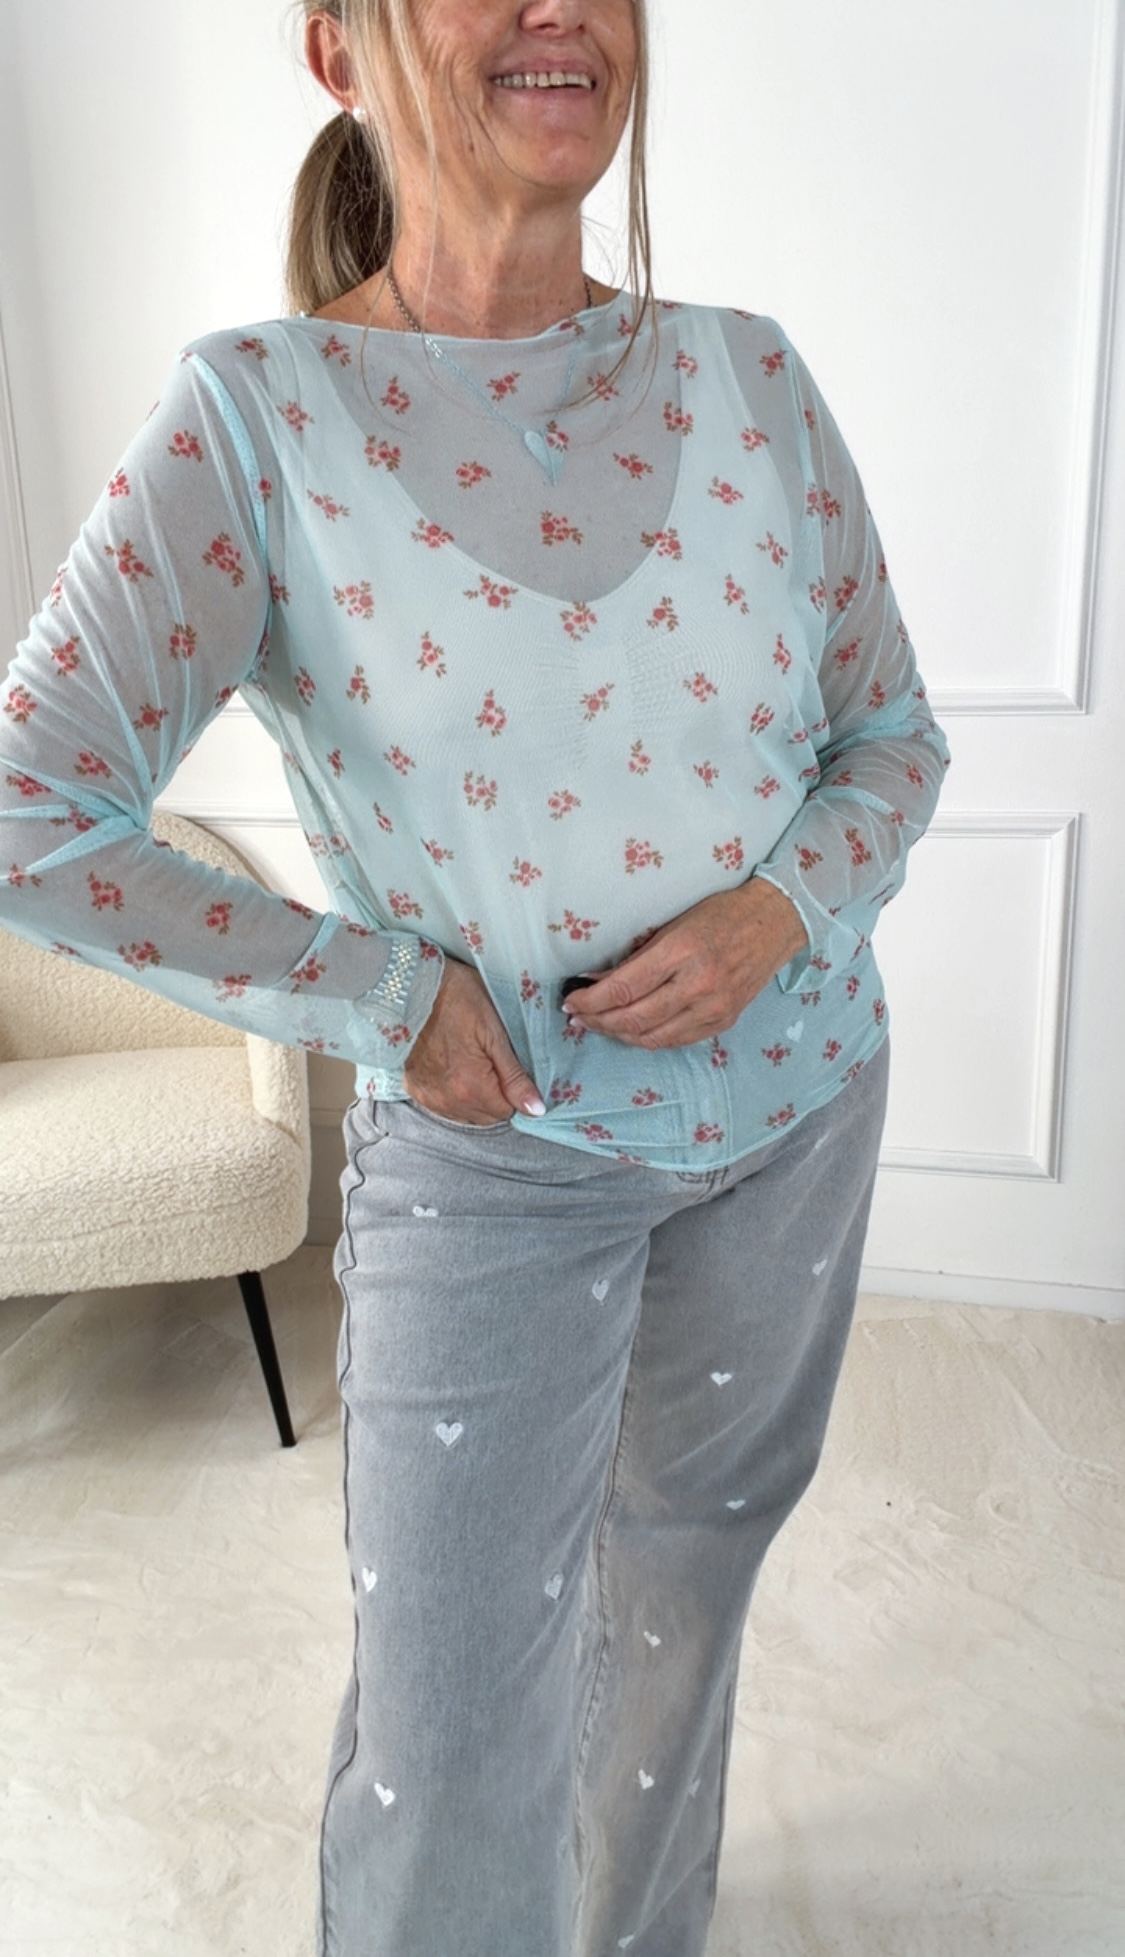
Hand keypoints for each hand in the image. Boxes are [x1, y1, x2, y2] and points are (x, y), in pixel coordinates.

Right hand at [405, 959, 545, 1123]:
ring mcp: (428, 1097)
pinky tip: (453, 1067)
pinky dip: (453, 1093)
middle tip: (490, 1059)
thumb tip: (536, 1110)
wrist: (411, 985)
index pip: (507, 1112)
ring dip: (474, 1096)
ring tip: (470, 1061)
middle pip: (486, 1116)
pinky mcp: (415, 1089)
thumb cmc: (457, 999)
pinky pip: (443, 1106)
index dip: (513, 1090)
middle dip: (495, 1095)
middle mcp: (448, 1101)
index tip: (509, 1066)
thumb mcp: (494, 1032)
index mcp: (471, 1088)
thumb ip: (515, 1077)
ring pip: (465, 1114)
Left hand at [563, 879, 807, 1049]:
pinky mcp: (723, 1022)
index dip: (591, 1000)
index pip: (624, 988)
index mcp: (682, 952)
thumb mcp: (673, 925)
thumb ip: (636, 957)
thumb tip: (597, 980)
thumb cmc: (720, 915)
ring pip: (652, 1038)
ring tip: (599, 1025)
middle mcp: (699, 985)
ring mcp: (714, 1008)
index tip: (571, 1000)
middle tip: (578, 1016)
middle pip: (633, 1018)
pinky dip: (647, 1038)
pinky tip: (631, 1030)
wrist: (774, 923)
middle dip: (598, 1021)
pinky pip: (675, 1041)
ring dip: (618, 1035)